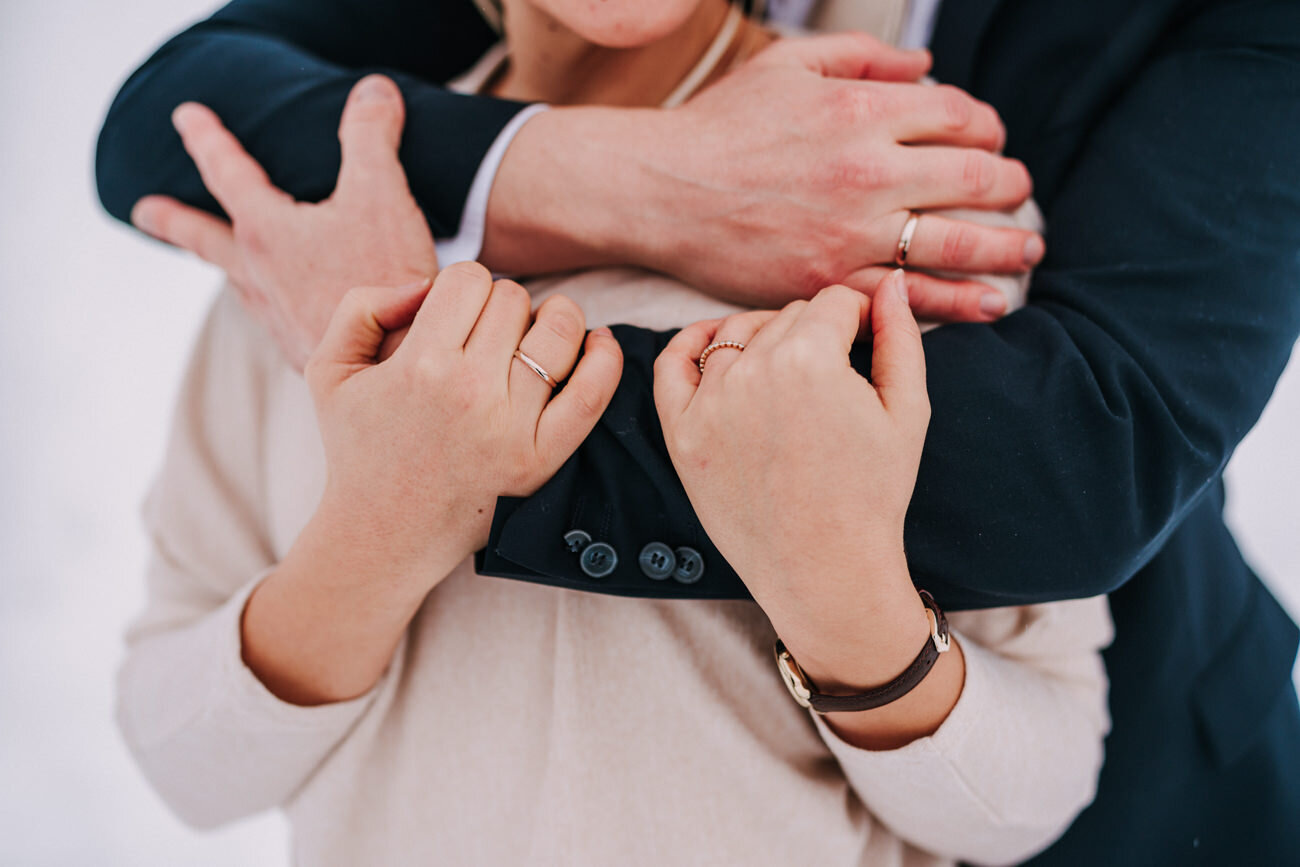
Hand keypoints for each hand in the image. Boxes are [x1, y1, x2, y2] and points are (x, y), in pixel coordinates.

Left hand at [131, 75, 435, 369]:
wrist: (399, 367)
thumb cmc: (386, 281)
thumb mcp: (382, 193)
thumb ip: (371, 136)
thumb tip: (372, 89)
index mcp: (267, 233)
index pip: (227, 173)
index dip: (208, 139)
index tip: (186, 117)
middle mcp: (260, 277)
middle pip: (206, 241)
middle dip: (175, 222)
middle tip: (145, 212)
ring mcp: (279, 319)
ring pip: (241, 284)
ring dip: (228, 267)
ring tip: (225, 264)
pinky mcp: (305, 353)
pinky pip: (276, 319)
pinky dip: (273, 305)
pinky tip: (289, 312)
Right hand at [241, 262, 621, 705]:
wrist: (382, 537)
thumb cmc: (359, 449)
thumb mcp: (329, 370)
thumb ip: (363, 306)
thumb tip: (426, 283)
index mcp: (418, 365)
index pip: (470, 278)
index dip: (464, 287)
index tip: (457, 314)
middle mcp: (469, 392)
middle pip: (514, 300)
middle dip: (502, 305)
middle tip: (488, 336)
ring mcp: (511, 428)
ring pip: (559, 331)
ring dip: (554, 319)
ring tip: (535, 336)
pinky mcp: (540, 460)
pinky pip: (592, 394)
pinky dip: (604, 358)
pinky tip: (598, 343)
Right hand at [485, 32, 1039, 321]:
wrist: (657, 190)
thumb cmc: (718, 126)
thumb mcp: (787, 66)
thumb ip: (863, 57)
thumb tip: (925, 68)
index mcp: (860, 109)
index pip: (959, 115)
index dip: (987, 127)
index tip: (990, 139)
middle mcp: (866, 170)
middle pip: (974, 175)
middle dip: (1009, 184)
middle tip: (1018, 192)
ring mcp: (850, 232)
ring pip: (957, 241)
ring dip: (1005, 245)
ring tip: (1026, 248)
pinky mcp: (829, 282)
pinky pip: (910, 296)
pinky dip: (960, 302)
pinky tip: (992, 303)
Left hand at [654, 272, 931, 683]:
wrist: (824, 571)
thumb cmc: (873, 494)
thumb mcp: (906, 411)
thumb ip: (901, 337)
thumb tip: (891, 285)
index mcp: (810, 359)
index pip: (832, 302)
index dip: (857, 318)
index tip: (865, 342)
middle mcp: (752, 371)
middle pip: (786, 317)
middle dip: (816, 334)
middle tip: (834, 376)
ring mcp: (709, 403)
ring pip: (737, 334)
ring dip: (765, 341)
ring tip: (791, 375)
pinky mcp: (681, 433)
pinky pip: (673, 365)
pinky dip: (692, 344)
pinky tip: (715, 342)